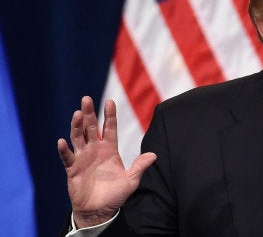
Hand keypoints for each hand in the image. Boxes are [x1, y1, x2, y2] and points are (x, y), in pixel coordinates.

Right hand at [57, 96, 156, 227]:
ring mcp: (83, 157)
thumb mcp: (131, 180)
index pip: (110, 128)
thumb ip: (140, 167)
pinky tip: (62, 142)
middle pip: (91, 127)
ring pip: (78, 137)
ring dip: (76, 126)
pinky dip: (64, 150)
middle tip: (86, 99)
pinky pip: (67, 157)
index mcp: (110, 149)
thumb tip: (154, 155)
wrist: (100, 210)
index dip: (110, 115)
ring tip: (77, 114)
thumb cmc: (116, 194)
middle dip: (89, 113)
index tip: (110, 101)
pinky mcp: (73, 168)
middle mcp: (95, 149)